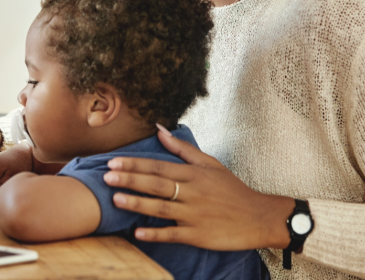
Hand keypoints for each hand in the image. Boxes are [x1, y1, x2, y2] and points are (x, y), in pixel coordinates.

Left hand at [104, 126, 293, 250]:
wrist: (258, 217)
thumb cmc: (232, 189)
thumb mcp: (210, 164)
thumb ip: (182, 149)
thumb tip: (159, 130)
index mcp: (194, 174)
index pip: (158, 167)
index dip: (134, 164)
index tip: (113, 162)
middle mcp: (192, 192)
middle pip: (156, 185)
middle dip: (130, 180)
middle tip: (106, 177)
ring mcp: (195, 215)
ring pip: (161, 208)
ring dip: (137, 204)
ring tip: (115, 200)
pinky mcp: (199, 235)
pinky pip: (173, 234)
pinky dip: (156, 234)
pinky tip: (138, 233)